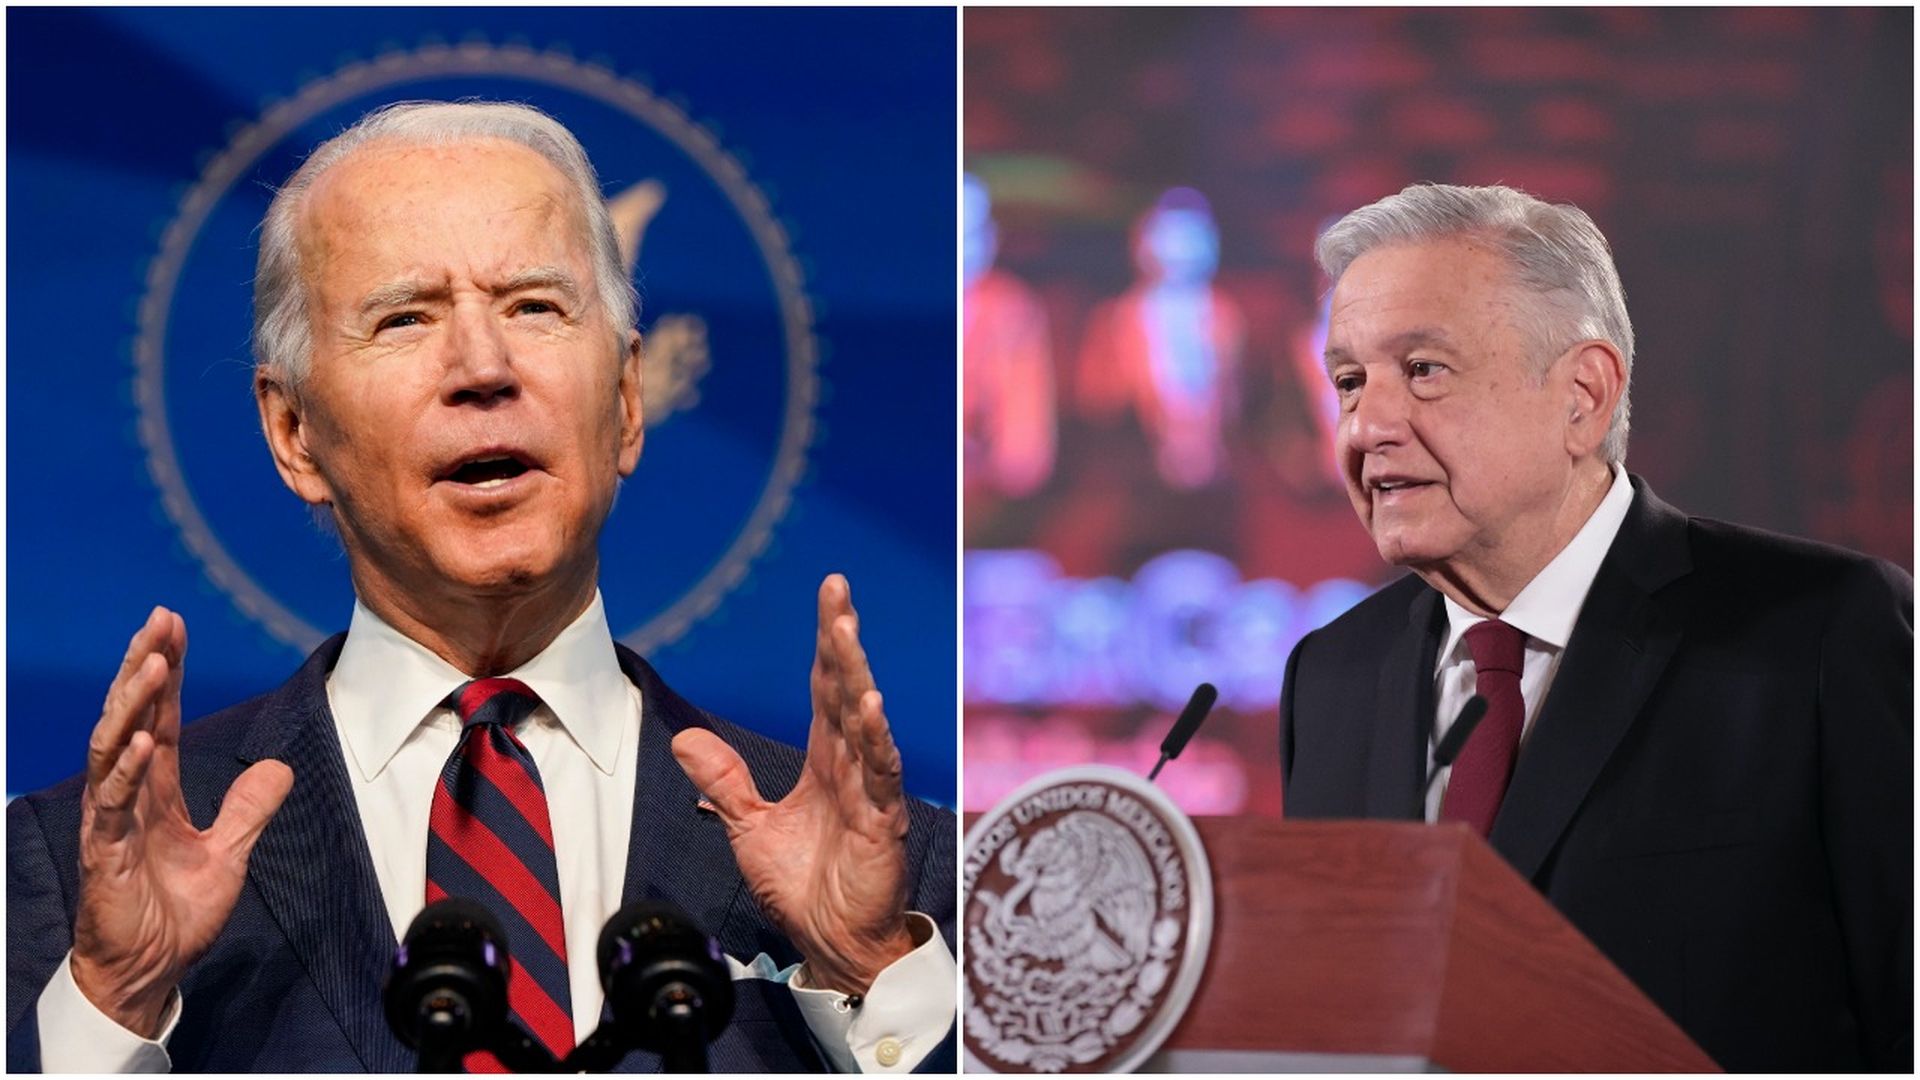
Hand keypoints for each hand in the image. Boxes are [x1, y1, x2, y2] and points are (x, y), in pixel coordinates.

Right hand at [70, 607, 293, 1035]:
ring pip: (113, 748)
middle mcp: (128, 796)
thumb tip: (278, 769)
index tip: (174, 625)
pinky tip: (142, 740)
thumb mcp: (229, 854)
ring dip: (132, 705)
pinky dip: (125, 770)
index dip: (166, 672)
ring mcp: (111, 821)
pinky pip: (110, 803)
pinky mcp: (103, 853)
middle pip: (132, 717)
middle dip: (143, 666)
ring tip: (151, 663)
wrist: (148, 972)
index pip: (161, 717)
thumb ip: (248, 810)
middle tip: (159, 620)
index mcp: (155, 792)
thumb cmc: (175, 915)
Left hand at [671, 574, 913, 994]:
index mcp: (825, 761)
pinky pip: (880, 774)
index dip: (826, 642)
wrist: (833, 944)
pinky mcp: (881, 822)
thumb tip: (682, 739)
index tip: (830, 596)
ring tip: (846, 634)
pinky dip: (875, 741)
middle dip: (842, 640)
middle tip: (838, 593)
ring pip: (864, 722)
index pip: (824, 688)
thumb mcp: (749, 827)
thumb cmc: (804, 888)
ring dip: (857, 676)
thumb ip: (725, 780)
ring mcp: (870, 790)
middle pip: (845, 689)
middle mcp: (851, 766)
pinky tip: (869, 708)